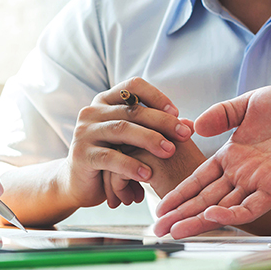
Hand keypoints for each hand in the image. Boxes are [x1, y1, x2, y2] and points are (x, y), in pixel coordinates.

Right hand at [61, 77, 192, 208]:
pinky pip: (110, 157)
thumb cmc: (113, 159)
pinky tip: (148, 174)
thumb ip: (156, 129)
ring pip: (122, 130)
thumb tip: (190, 124)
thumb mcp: (134, 141)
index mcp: (105, 102)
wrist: (80, 183)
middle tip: (185, 134)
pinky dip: (131, 165)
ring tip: (170, 152)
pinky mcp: (81, 155)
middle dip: (162, 121)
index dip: (156, 96)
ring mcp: (84, 132)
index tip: (177, 112)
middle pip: (131, 110)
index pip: (132, 86)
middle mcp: (92, 112)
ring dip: (149, 140)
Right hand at [154, 85, 270, 238]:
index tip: (160, 207)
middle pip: (204, 199)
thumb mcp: (248, 104)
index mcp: (232, 157)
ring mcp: (258, 183)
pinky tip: (211, 216)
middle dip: (180, 215)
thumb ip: (221, 114)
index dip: (179, 194)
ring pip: (221, 207)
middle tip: (157, 229)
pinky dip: (231, 213)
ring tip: (174, 232)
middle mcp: (242, 174)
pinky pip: (251, 206)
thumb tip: (195, 127)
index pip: (198, 180)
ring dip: (198, 220)